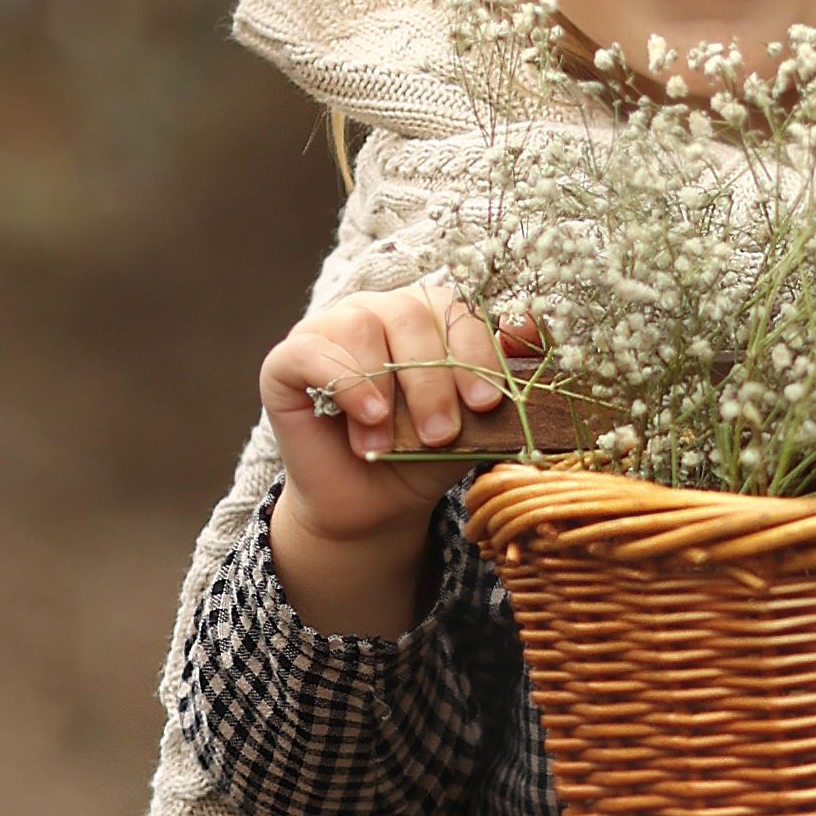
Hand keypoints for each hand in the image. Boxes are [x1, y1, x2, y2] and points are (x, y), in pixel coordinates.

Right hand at [259, 284, 529, 637]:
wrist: (372, 507)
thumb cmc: (422, 457)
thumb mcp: (472, 423)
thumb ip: (500, 378)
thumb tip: (529, 328)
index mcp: (424, 318)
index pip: (452, 308)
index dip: (473, 351)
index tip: (485, 404)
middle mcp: (376, 312)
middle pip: (409, 314)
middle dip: (432, 380)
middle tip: (440, 434)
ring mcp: (327, 330)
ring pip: (361, 327)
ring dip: (386, 388)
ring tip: (391, 440)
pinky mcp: (286, 360)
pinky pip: (311, 352)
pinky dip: (344, 383)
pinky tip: (366, 418)